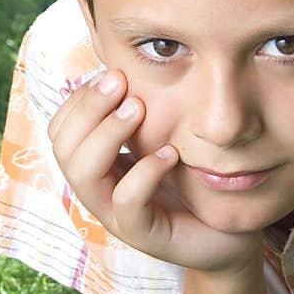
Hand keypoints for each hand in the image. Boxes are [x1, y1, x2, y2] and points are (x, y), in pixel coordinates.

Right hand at [47, 69, 263, 273]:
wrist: (230, 234)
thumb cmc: (196, 182)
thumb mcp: (166, 136)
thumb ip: (145, 109)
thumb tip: (131, 58)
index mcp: (98, 165)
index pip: (62, 129)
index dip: (79, 99)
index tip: (113, 72)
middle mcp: (99, 191)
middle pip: (64, 148)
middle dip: (89, 109)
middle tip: (122, 82)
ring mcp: (117, 217)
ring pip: (83, 176)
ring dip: (107, 135)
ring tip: (139, 109)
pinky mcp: (145, 236)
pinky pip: (127, 204)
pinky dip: (145, 173)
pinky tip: (170, 154)